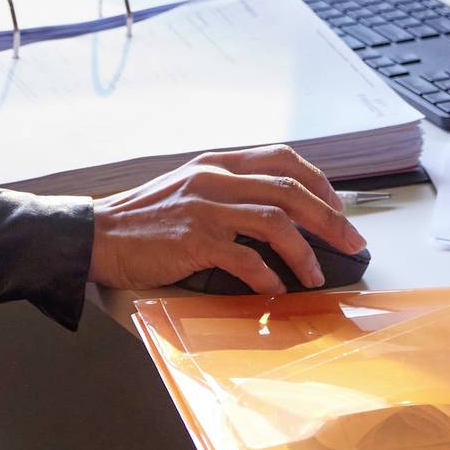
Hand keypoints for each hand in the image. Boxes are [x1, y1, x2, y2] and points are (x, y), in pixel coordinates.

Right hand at [89, 146, 364, 293]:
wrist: (97, 234)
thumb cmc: (144, 218)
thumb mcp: (188, 187)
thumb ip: (227, 190)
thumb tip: (276, 214)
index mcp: (217, 163)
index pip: (283, 159)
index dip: (319, 182)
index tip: (338, 208)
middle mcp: (215, 178)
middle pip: (290, 191)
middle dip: (330, 219)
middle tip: (352, 243)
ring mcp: (205, 208)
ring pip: (276, 222)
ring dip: (305, 252)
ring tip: (316, 276)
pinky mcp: (194, 240)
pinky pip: (245, 258)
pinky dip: (268, 276)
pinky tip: (275, 291)